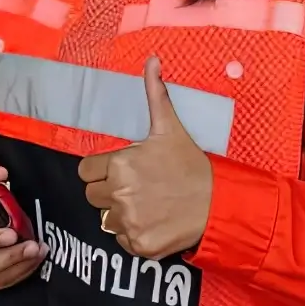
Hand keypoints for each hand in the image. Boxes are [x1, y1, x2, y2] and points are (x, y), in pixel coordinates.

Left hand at [80, 59, 211, 258]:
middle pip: (93, 197)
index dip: (101, 171)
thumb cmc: (191, 165)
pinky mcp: (139, 245)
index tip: (121, 171)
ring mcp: (129, 222)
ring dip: (122, 214)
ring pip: (106, 219)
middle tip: (136, 188)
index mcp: (120, 164)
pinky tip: (155, 222)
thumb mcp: (170, 128)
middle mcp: (119, 194)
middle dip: (109, 192)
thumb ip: (155, 94)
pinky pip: (122, 240)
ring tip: (148, 205)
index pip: (86, 172)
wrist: (218, 204)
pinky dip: (135, 235)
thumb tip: (152, 60)